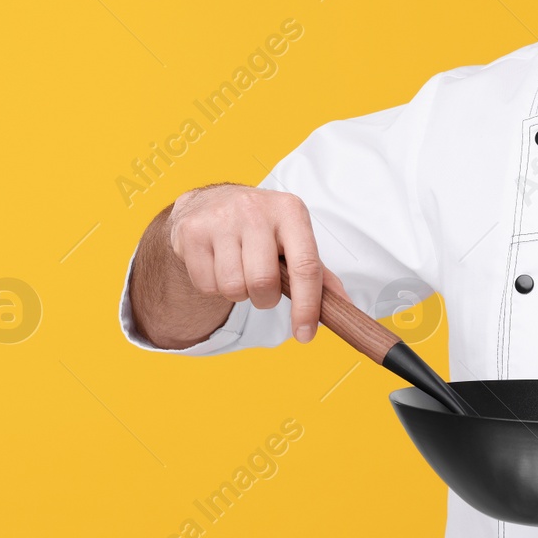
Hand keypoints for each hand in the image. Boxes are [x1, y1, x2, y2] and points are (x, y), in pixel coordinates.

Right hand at [166, 183, 326, 342]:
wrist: (210, 202)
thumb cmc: (262, 228)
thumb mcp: (293, 238)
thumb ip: (318, 273)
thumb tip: (344, 307)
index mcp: (290, 211)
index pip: (305, 266)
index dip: (307, 306)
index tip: (306, 335)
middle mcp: (256, 210)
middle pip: (264, 283)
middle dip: (265, 299)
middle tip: (262, 286)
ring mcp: (221, 219)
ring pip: (233, 288)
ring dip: (239, 292)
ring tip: (239, 270)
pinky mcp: (192, 232)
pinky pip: (206, 285)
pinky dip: (214, 287)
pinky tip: (217, 264)